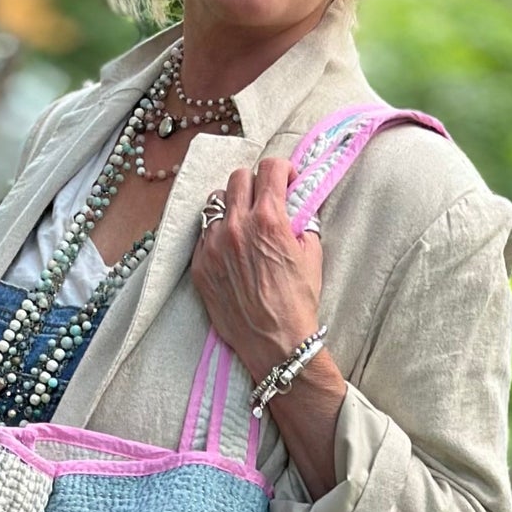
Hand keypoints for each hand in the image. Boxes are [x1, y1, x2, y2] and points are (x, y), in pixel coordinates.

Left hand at [190, 156, 321, 380]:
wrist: (275, 343)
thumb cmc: (297, 303)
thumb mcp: (312, 256)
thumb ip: (303, 223)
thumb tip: (297, 209)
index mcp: (268, 219)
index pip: (270, 168)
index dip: (282, 169)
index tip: (286, 181)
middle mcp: (236, 226)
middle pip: (238, 177)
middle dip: (255, 183)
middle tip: (263, 199)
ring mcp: (213, 246)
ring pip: (214, 202)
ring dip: (230, 205)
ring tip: (241, 223)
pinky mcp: (200, 266)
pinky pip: (204, 235)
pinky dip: (217, 234)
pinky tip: (230, 250)